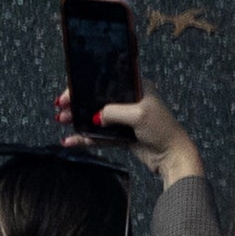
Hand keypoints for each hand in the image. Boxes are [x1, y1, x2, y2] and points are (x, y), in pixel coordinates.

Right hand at [57, 86, 204, 185]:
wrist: (173, 157)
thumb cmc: (163, 130)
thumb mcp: (138, 115)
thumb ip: (114, 112)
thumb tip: (95, 117)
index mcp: (136, 86)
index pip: (105, 79)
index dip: (85, 84)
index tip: (69, 92)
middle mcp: (129, 99)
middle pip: (97, 97)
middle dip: (77, 102)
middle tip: (61, 108)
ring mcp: (125, 118)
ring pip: (95, 116)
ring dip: (78, 119)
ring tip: (62, 121)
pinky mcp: (122, 134)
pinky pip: (99, 134)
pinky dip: (85, 137)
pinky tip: (71, 141)